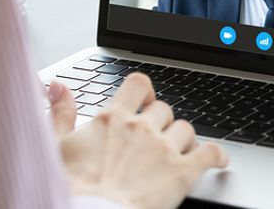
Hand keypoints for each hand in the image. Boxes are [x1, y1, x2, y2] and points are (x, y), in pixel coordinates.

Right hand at [48, 72, 228, 208]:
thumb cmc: (71, 188)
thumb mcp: (56, 146)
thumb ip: (60, 113)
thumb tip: (58, 87)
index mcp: (113, 118)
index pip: (138, 85)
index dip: (144, 92)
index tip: (144, 102)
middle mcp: (141, 128)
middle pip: (164, 110)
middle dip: (161, 123)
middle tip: (155, 140)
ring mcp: (163, 149)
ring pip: (186, 129)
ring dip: (183, 140)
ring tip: (178, 153)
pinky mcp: (182, 173)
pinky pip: (210, 153)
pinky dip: (217, 155)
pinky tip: (218, 161)